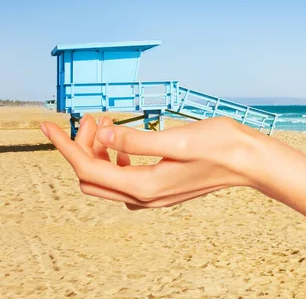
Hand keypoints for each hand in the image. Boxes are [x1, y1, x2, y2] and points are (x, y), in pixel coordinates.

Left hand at [41, 116, 258, 208]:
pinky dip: (115, 159)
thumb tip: (104, 132)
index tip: (48, 126)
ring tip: (106, 123)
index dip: (66, 147)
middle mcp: (146, 196)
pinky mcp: (163, 188)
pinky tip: (124, 142)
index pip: (89, 168)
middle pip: (93, 177)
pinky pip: (125, 179)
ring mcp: (155, 196)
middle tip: (93, 117)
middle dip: (82, 148)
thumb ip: (137, 139)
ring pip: (108, 179)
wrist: (249, 161)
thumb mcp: (178, 138)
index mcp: (146, 186)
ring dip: (99, 152)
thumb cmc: (221, 146)